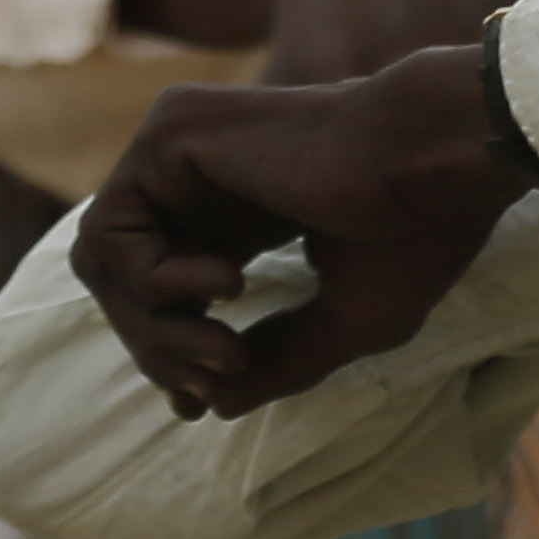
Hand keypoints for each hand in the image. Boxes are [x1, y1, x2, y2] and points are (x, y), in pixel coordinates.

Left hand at [65, 47, 525, 417]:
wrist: (433, 164)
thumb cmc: (410, 235)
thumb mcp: (343, 321)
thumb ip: (275, 357)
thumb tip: (210, 405)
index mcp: (242, 205)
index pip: (166, 285)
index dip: (169, 349)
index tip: (201, 402)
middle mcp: (200, 172)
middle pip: (125, 282)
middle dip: (160, 347)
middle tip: (224, 372)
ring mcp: (178, 146)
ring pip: (104, 262)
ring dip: (153, 327)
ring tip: (224, 346)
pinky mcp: (167, 133)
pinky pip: (108, 234)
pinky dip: (153, 284)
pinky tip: (228, 286)